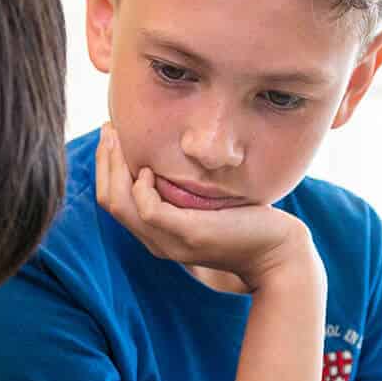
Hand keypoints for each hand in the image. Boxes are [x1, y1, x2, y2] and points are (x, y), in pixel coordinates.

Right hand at [95, 125, 315, 291]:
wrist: (276, 252)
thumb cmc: (246, 223)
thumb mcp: (206, 204)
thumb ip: (183, 190)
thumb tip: (168, 155)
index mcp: (158, 234)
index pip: (113, 202)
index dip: (106, 167)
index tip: (111, 135)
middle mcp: (157, 241)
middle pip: (110, 202)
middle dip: (105, 161)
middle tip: (108, 128)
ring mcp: (171, 241)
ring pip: (121, 205)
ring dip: (114, 167)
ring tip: (118, 137)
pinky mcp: (190, 235)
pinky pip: (150, 212)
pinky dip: (141, 188)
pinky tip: (149, 169)